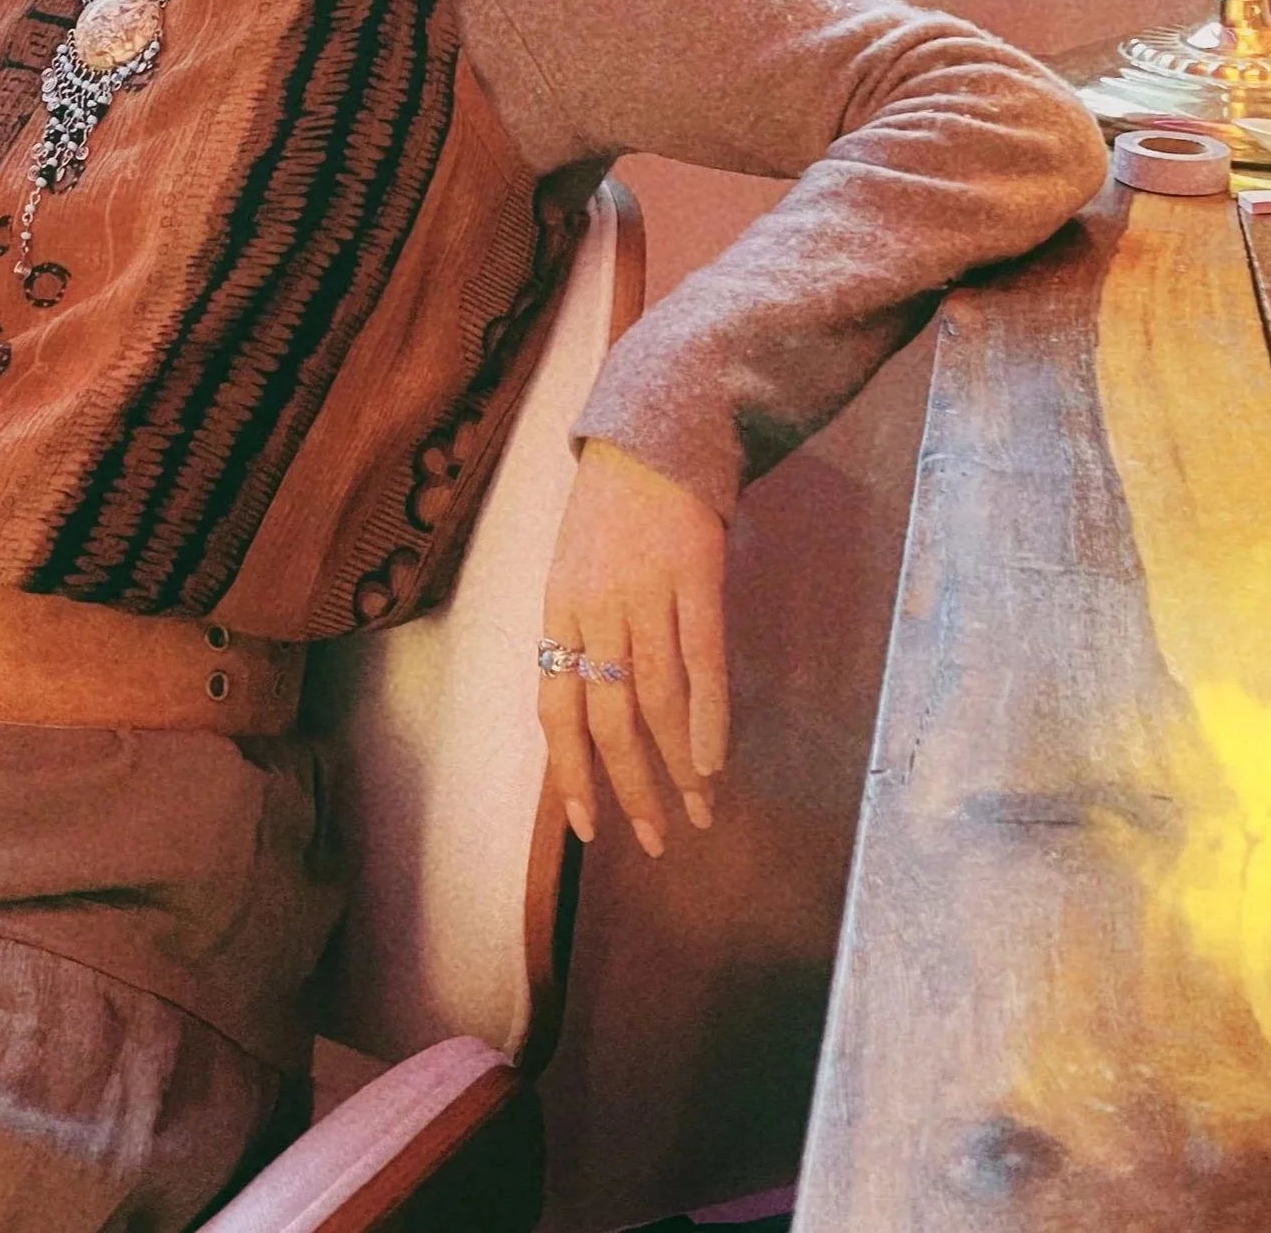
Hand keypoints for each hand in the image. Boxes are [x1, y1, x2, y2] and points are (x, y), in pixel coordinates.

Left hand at [538, 439, 728, 857]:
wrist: (653, 432)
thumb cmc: (612, 511)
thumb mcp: (575, 570)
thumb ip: (582, 637)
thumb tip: (595, 717)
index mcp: (559, 609)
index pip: (556, 708)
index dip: (571, 772)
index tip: (589, 828)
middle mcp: (596, 606)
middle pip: (608, 717)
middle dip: (631, 787)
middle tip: (655, 839)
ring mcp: (646, 590)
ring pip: (656, 698)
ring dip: (678, 765)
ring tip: (699, 810)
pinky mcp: (694, 573)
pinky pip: (702, 659)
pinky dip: (709, 715)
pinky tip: (714, 759)